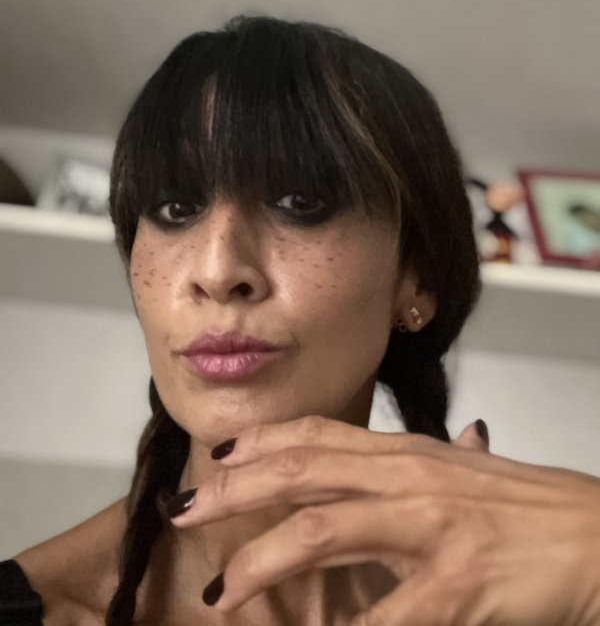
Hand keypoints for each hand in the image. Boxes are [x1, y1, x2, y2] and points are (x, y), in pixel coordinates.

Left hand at [171, 417, 599, 624]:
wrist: (597, 538)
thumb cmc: (528, 509)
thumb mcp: (467, 473)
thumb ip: (431, 463)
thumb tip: (430, 443)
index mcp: (407, 453)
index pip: (319, 433)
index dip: (263, 440)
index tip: (220, 455)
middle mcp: (409, 478)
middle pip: (302, 472)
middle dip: (235, 491)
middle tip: (186, 512)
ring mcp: (431, 527)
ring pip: (323, 530)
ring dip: (262, 561)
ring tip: (222, 589)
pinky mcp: (457, 582)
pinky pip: (388, 615)